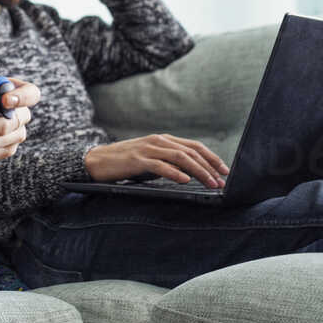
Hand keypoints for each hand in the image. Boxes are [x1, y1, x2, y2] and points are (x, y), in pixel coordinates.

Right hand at [84, 134, 228, 186]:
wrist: (97, 160)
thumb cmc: (125, 162)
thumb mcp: (151, 159)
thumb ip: (168, 162)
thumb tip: (190, 174)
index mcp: (164, 140)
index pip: (194, 146)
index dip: (212, 158)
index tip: (224, 171)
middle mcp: (159, 141)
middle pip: (191, 152)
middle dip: (210, 166)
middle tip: (222, 181)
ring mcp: (148, 148)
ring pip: (180, 157)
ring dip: (198, 171)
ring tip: (209, 183)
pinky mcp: (138, 159)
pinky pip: (161, 165)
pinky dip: (175, 173)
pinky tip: (185, 181)